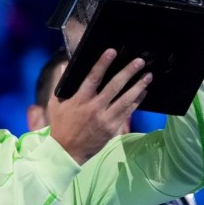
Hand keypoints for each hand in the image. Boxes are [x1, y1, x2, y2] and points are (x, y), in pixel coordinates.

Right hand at [47, 49, 152, 164]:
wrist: (67, 151)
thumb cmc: (60, 126)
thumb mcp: (55, 104)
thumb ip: (60, 85)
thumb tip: (65, 66)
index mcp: (79, 100)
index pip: (93, 78)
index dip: (103, 64)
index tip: (112, 52)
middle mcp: (94, 108)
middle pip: (114, 86)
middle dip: (128, 72)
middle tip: (139, 62)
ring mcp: (105, 119)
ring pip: (125, 100)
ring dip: (138, 86)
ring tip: (148, 75)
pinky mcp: (112, 128)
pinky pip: (127, 112)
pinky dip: (136, 101)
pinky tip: (143, 92)